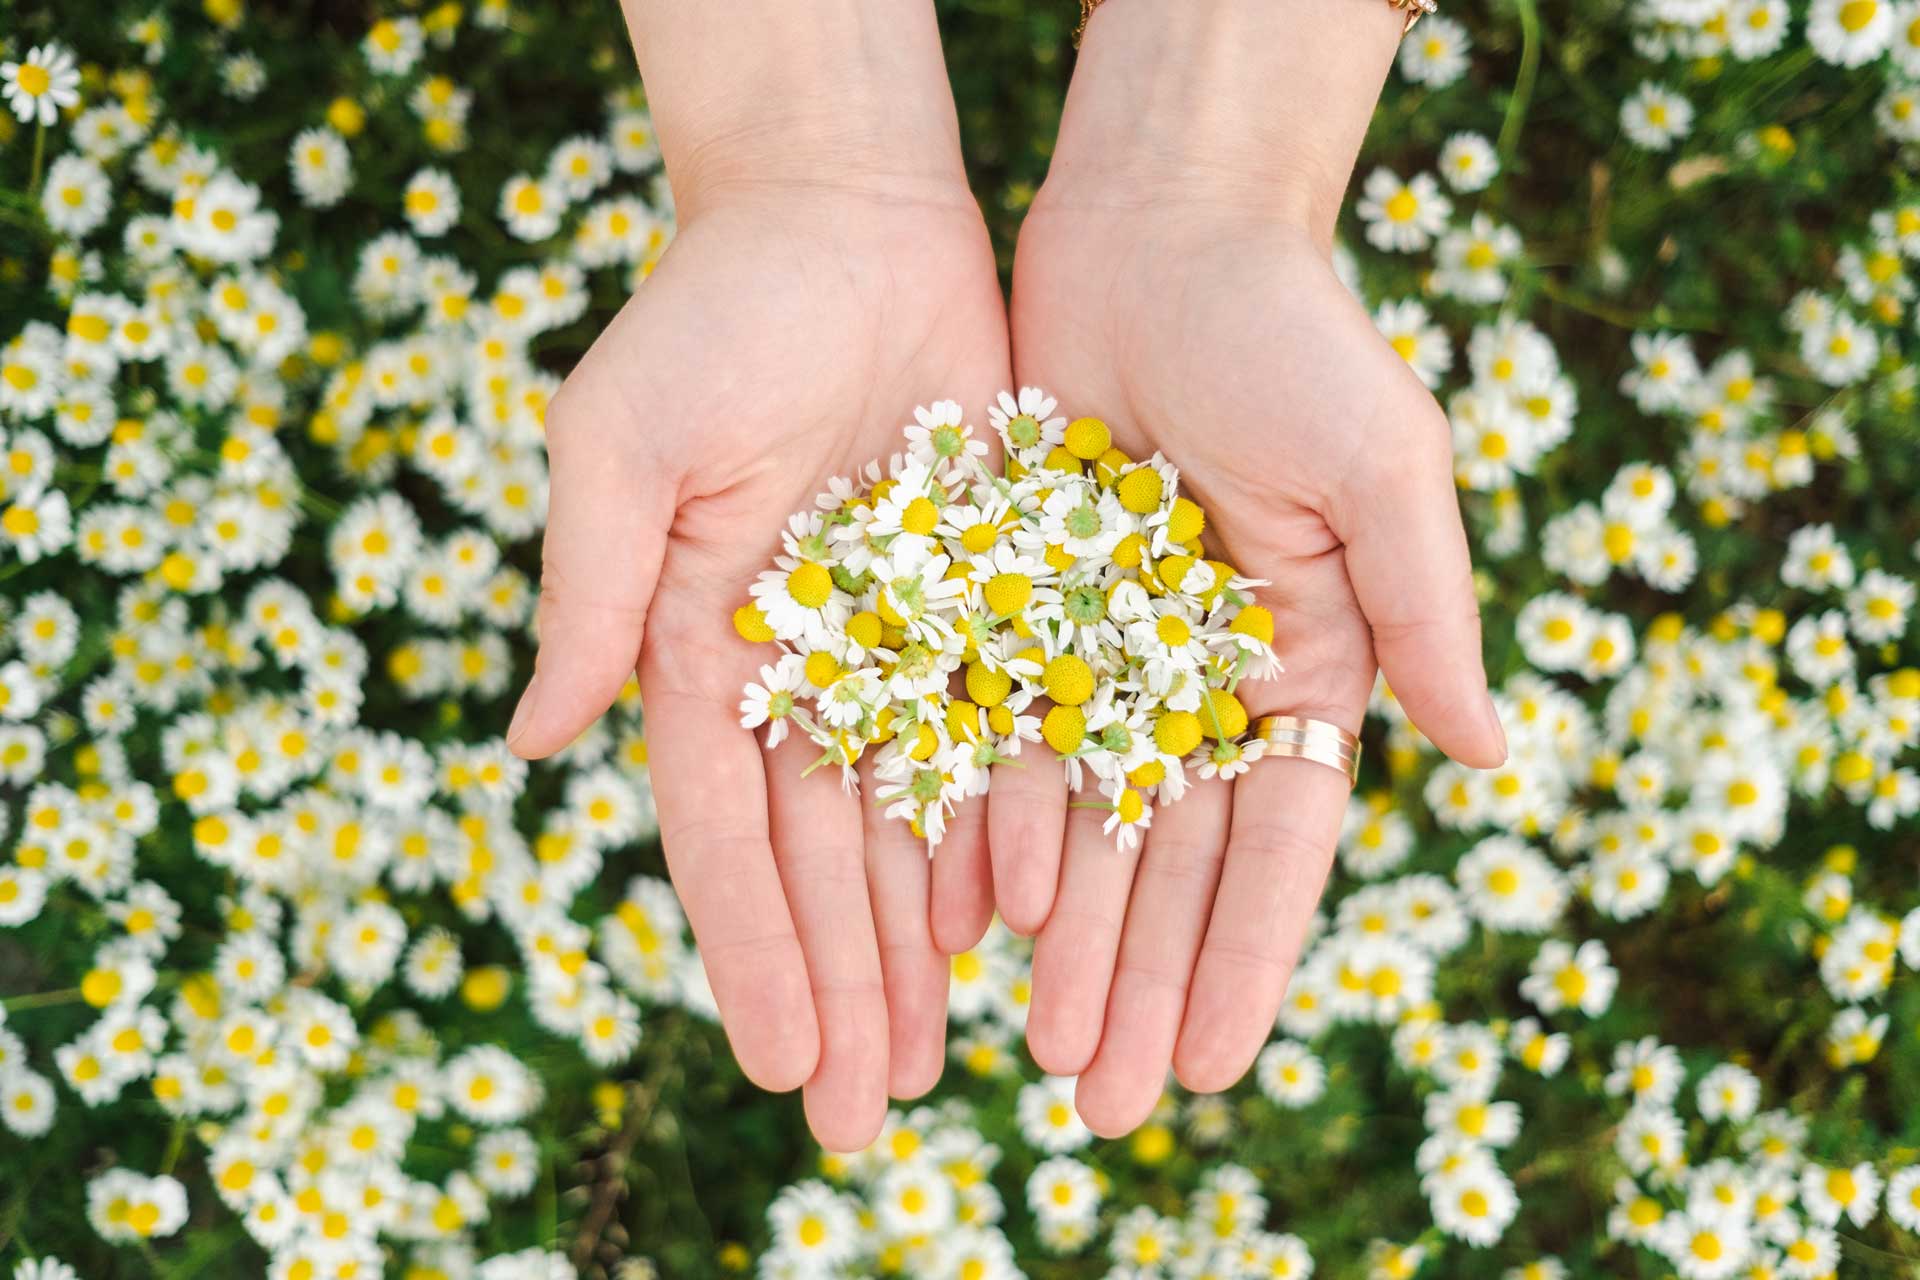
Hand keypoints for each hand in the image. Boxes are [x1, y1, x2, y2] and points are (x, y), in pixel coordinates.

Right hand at [507, 4, 1008, 1150]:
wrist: (848, 219)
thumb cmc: (716, 315)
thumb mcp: (628, 444)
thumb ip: (593, 593)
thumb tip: (528, 744)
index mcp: (702, 649)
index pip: (722, 831)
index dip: (751, 946)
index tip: (774, 1057)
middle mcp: (799, 670)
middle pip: (823, 859)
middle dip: (841, 985)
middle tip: (863, 1115)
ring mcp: (896, 646)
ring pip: (912, 827)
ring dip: (921, 949)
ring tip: (940, 1067)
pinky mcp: (986, 604)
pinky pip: (1001, 743)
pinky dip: (1007, 839)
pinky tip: (1021, 934)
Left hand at [992, 0, 1505, 1135]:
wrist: (1159, 231)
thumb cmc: (1293, 336)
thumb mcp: (1380, 472)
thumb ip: (1426, 614)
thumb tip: (1490, 757)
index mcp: (1303, 662)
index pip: (1275, 841)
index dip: (1247, 953)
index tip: (1219, 1060)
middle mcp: (1202, 677)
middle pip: (1168, 861)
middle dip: (1143, 979)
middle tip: (1107, 1102)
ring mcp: (1103, 653)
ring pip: (1077, 824)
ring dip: (1062, 938)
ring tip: (1038, 1049)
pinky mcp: (1014, 611)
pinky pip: (993, 740)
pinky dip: (985, 830)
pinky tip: (966, 921)